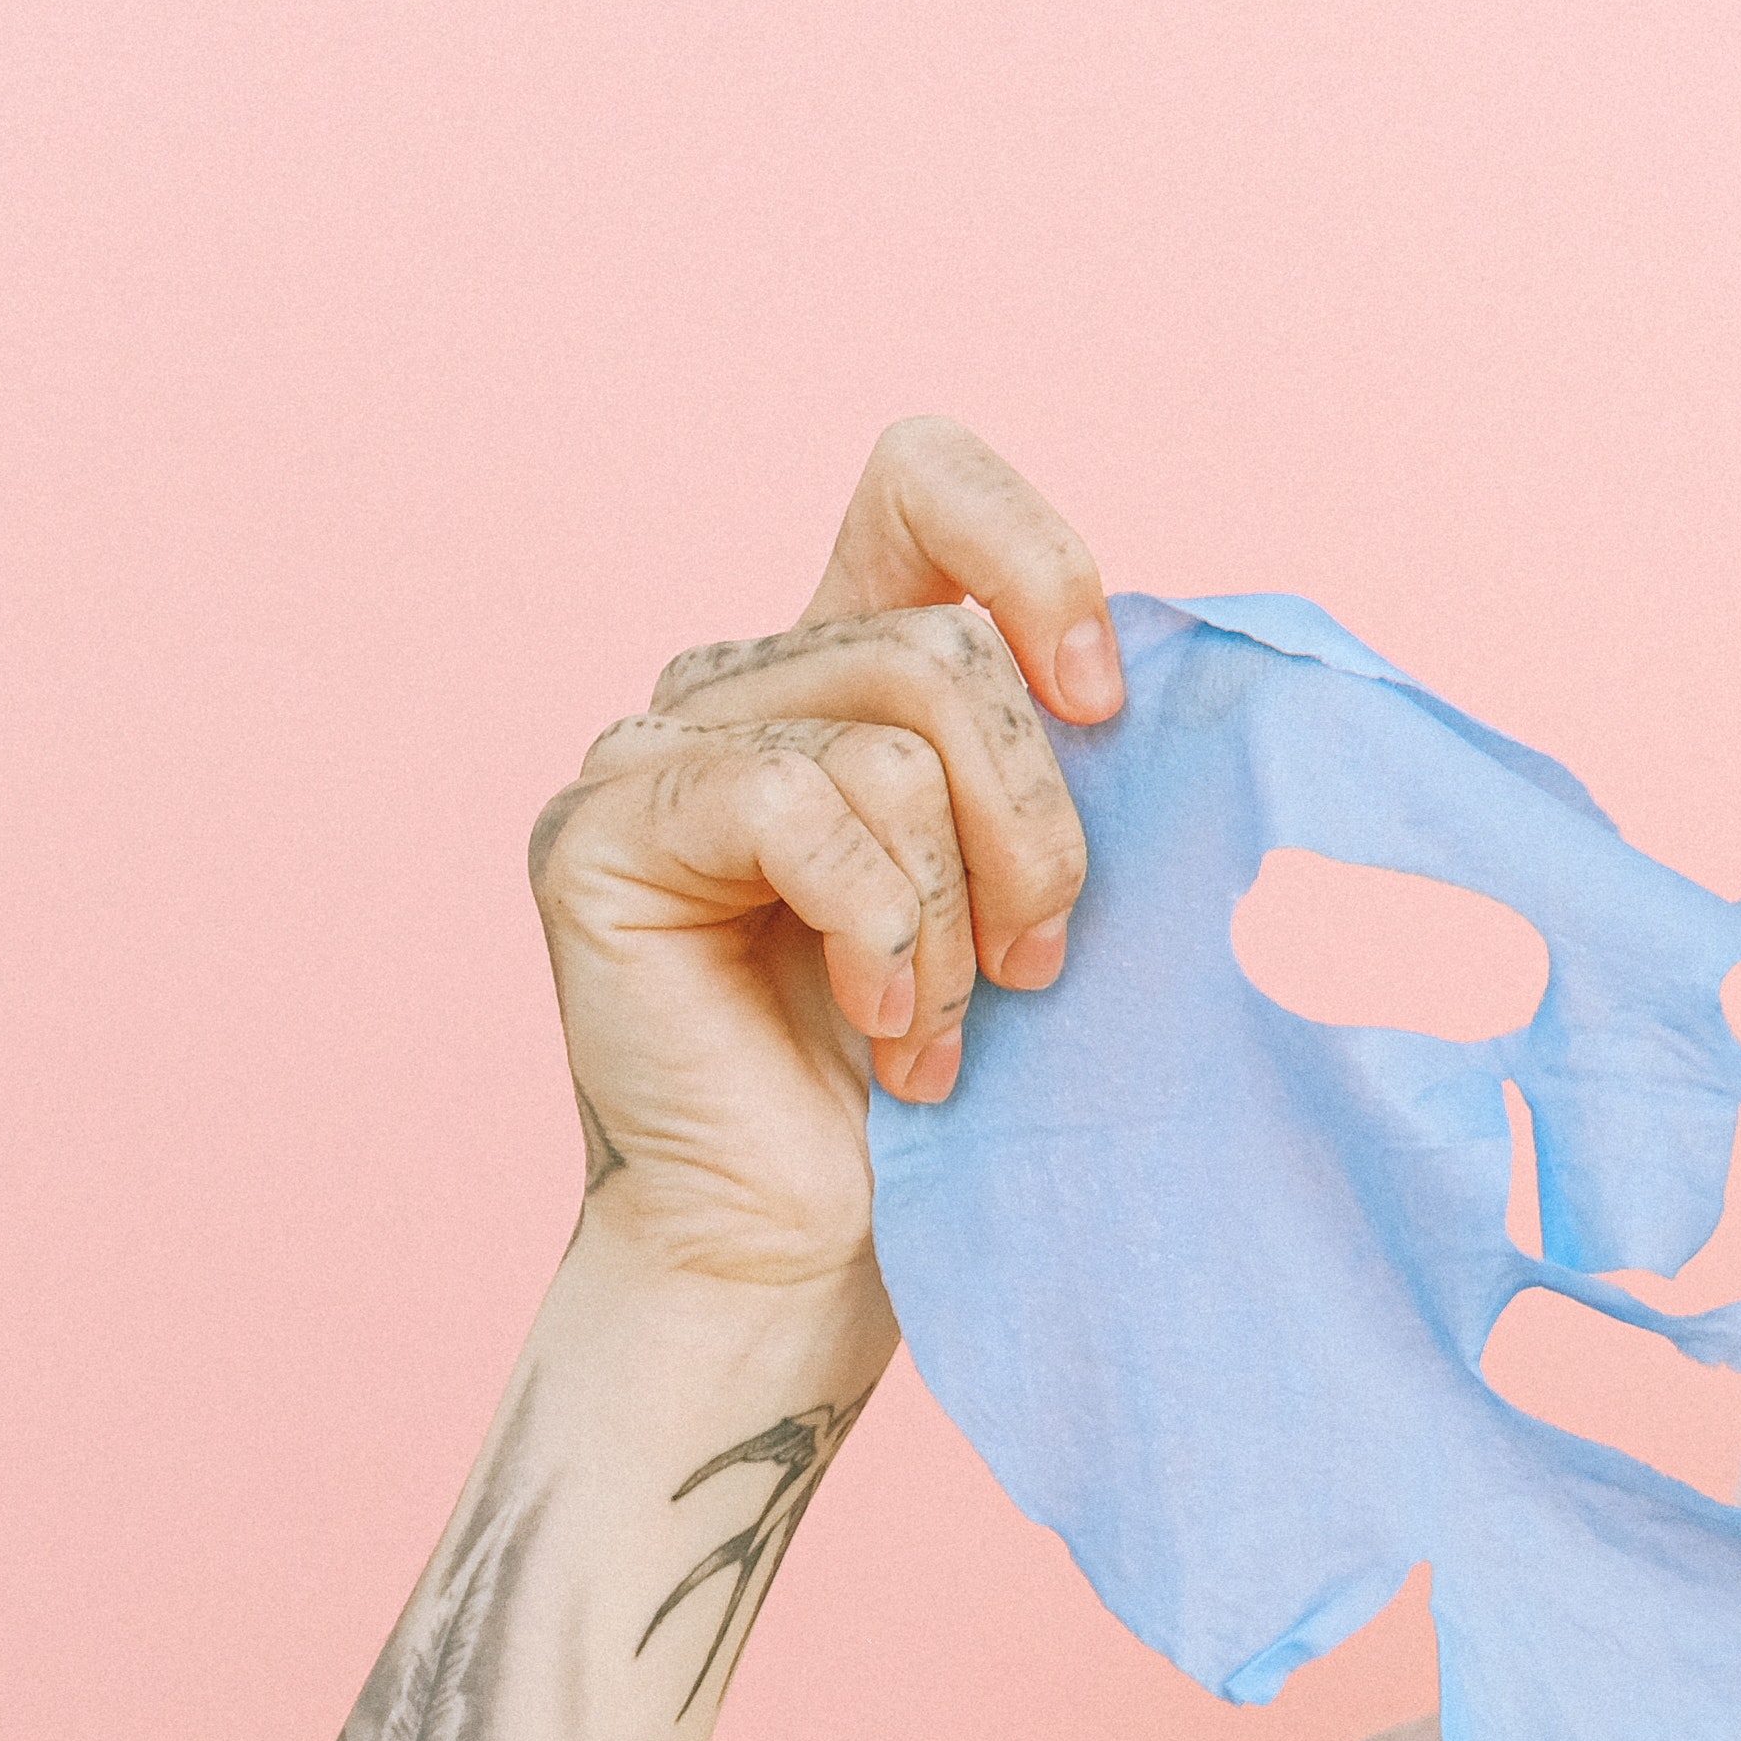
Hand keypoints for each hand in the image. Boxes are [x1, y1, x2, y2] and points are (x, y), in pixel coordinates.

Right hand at [526, 415, 1121, 1302]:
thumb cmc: (940, 1096)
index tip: (1105, 707)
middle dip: (1035, 823)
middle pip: (942, 646)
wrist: (811, 1257)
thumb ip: (1060, 753)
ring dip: (957, 916)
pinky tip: (879, 1031)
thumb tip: (1140, 666)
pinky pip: (795, 809)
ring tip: (938, 1033)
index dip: (1033, 562)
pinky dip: (878, 932)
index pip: (922, 483)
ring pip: (888, 742)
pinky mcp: (600, 834)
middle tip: (1033, 970)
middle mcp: (738, 686)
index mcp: (844, 669)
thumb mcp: (1037, 888)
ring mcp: (652, 753)